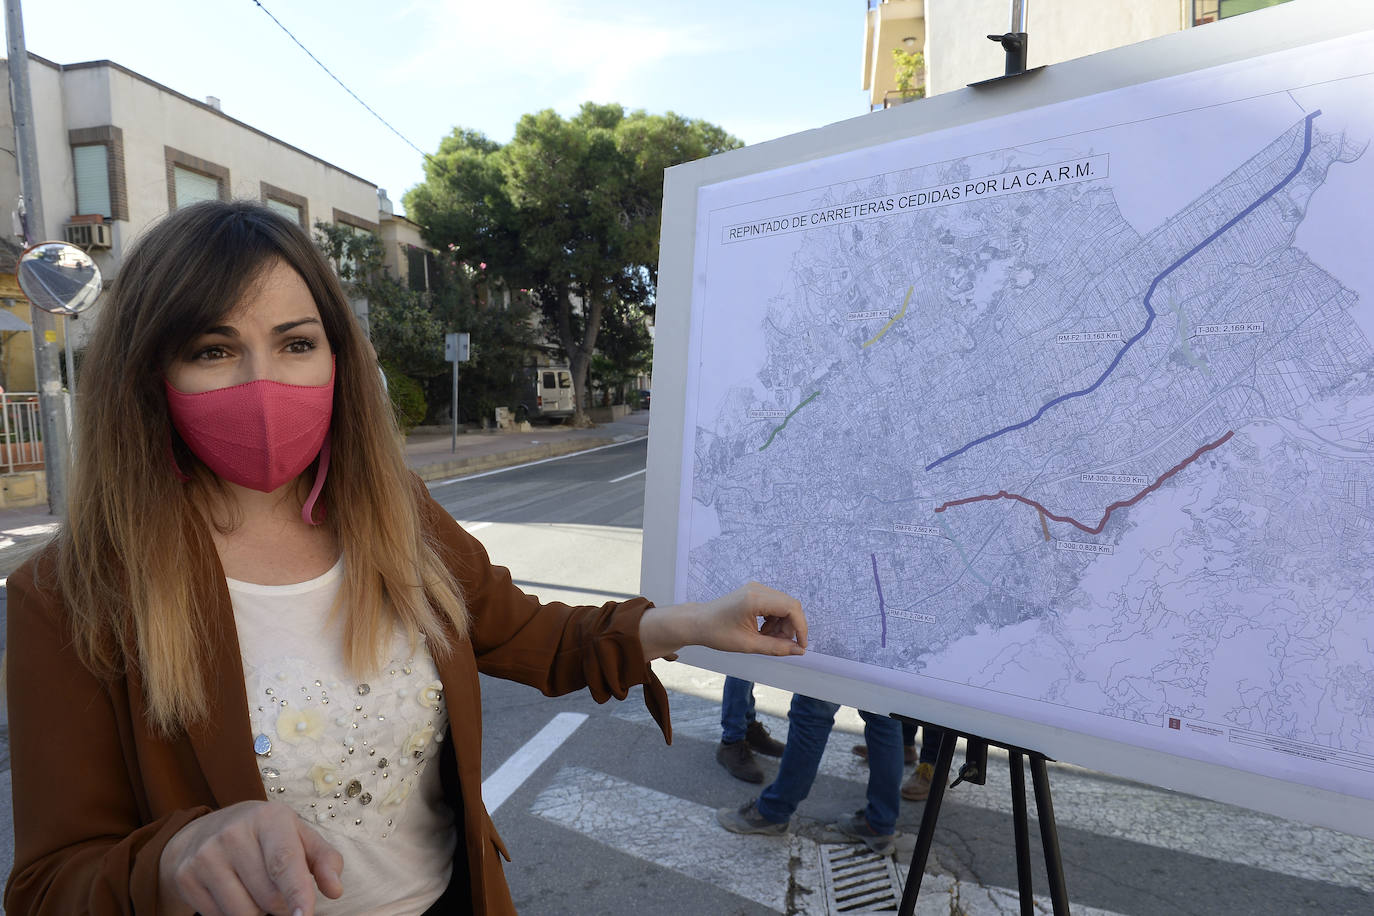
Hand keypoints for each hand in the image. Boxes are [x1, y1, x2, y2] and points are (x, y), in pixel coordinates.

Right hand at [159, 800, 343, 915]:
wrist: (203, 831)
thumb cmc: (264, 836)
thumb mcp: (298, 836)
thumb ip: (324, 860)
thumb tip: (335, 889)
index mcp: (269, 818)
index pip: (284, 862)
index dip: (297, 892)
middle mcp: (233, 833)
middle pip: (268, 896)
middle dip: (281, 904)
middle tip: (277, 887)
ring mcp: (206, 855)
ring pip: (243, 912)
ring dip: (257, 912)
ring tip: (255, 887)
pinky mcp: (186, 877)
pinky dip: (232, 914)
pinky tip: (232, 891)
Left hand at [640, 582, 806, 659]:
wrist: (698, 623)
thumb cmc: (717, 633)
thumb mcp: (748, 645)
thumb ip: (776, 647)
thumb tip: (798, 650)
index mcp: (755, 599)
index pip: (791, 608)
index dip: (801, 627)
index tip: (801, 645)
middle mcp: (758, 589)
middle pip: (790, 605)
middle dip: (791, 627)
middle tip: (783, 645)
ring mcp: (756, 588)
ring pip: (784, 605)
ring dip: (783, 624)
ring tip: (769, 639)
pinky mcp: (754, 592)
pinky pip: (775, 605)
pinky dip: (775, 620)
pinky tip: (764, 632)